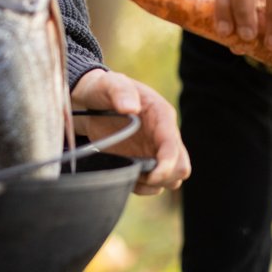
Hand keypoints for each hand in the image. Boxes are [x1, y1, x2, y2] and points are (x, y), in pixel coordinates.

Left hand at [71, 68, 189, 193]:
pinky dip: (142, 187)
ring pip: (171, 179)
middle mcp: (164, 135)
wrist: (90, 103)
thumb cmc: (103, 90)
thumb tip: (131, 108)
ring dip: (152, 184)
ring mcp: (155, 151)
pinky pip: (154, 185)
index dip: (167, 164)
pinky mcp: (144, 162)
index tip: (151, 175)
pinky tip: (125, 174)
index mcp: (162, 115)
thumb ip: (120, 91)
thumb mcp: (109, 84)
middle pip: (181, 168)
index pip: (173, 146)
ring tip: (128, 170)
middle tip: (137, 173)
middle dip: (163, 177)